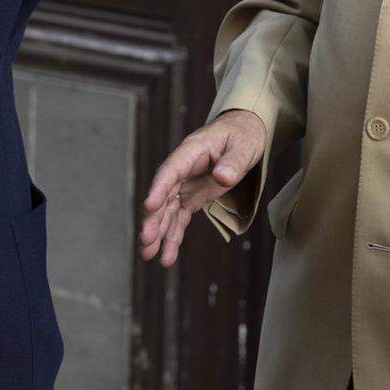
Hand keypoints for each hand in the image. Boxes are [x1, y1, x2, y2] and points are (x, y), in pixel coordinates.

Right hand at [138, 110, 267, 266]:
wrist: (244, 134)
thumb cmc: (242, 136)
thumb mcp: (243, 146)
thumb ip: (233, 161)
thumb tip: (222, 177)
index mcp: (191, 151)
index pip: (170, 171)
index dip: (159, 188)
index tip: (148, 207)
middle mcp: (183, 169)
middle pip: (163, 195)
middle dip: (153, 219)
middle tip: (146, 241)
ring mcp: (186, 184)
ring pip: (167, 211)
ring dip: (158, 233)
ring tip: (147, 255)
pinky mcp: (192, 196)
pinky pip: (180, 217)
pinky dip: (173, 236)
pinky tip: (166, 256)